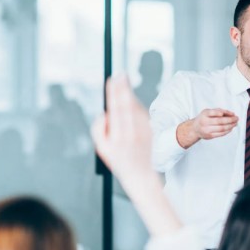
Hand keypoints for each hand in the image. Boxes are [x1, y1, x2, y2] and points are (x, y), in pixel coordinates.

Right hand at [93, 74, 181, 235]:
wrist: (140, 175)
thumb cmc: (119, 161)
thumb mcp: (102, 149)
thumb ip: (99, 130)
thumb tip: (104, 113)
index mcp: (117, 137)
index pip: (115, 109)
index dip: (114, 93)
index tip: (112, 81)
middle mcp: (131, 134)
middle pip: (126, 105)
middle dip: (123, 88)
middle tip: (120, 75)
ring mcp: (142, 133)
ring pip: (136, 108)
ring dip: (130, 94)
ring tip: (124, 82)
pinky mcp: (150, 132)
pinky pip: (143, 114)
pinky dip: (137, 104)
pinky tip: (132, 98)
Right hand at [177, 109, 237, 147]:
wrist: (195, 129)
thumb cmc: (204, 118)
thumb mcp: (207, 111)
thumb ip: (218, 111)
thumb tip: (231, 114)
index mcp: (204, 114)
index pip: (213, 112)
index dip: (223, 113)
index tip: (231, 113)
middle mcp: (204, 122)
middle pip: (220, 121)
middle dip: (230, 120)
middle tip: (237, 118)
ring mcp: (207, 130)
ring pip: (222, 128)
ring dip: (231, 126)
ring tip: (235, 123)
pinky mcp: (210, 136)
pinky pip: (221, 134)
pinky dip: (227, 131)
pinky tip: (231, 128)